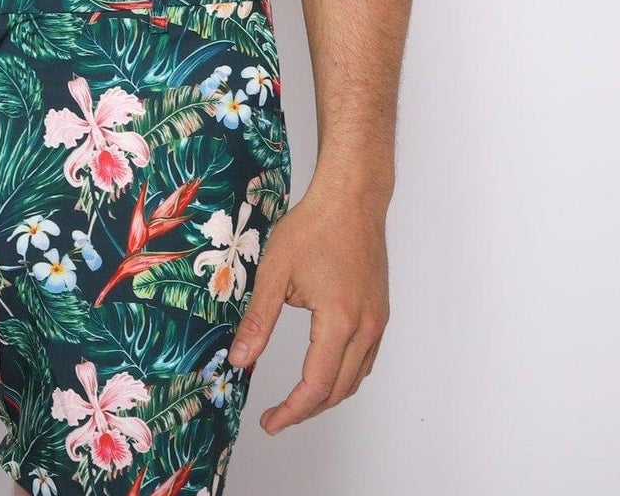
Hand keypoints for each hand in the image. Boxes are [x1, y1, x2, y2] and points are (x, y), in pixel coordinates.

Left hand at [227, 183, 389, 432]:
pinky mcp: (380, 311)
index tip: (269, 422)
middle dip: (306, 409)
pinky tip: (325, 370)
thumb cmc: (314, 226)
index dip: (291, 410)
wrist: (351, 198)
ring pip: (356, 378)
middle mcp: (366, 328)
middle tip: (277, 415)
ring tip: (297, 400)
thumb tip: (239, 360)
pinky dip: (344, 375)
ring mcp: (377, 320)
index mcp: (339, 322)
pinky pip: (365, 359)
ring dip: (327, 395)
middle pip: (338, 390)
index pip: (316, 386)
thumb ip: (258, 320)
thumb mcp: (275, 272)